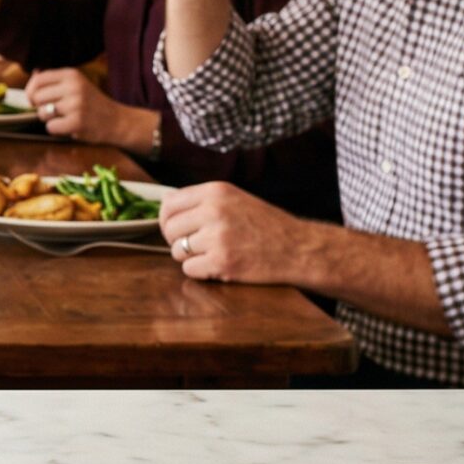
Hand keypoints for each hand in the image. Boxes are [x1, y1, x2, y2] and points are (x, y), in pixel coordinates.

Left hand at [24, 67, 154, 149]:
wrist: (117, 121)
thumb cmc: (92, 103)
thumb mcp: (77, 84)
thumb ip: (55, 80)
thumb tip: (33, 74)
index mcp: (72, 75)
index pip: (38, 80)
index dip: (31, 92)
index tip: (34, 100)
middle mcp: (73, 87)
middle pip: (36, 98)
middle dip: (40, 107)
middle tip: (56, 111)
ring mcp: (76, 104)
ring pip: (42, 113)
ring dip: (49, 119)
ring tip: (65, 118)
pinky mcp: (77, 122)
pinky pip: (51, 127)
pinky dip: (56, 130)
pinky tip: (69, 127)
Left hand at [158, 181, 307, 284]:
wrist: (299, 249)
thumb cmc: (267, 226)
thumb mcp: (236, 199)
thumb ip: (203, 200)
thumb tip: (164, 203)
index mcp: (216, 191)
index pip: (169, 204)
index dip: (168, 220)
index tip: (177, 229)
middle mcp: (214, 210)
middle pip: (169, 228)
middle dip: (177, 240)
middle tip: (196, 245)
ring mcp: (217, 237)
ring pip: (177, 250)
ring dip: (189, 257)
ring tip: (212, 254)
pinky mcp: (221, 262)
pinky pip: (189, 269)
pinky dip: (200, 271)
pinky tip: (219, 265)